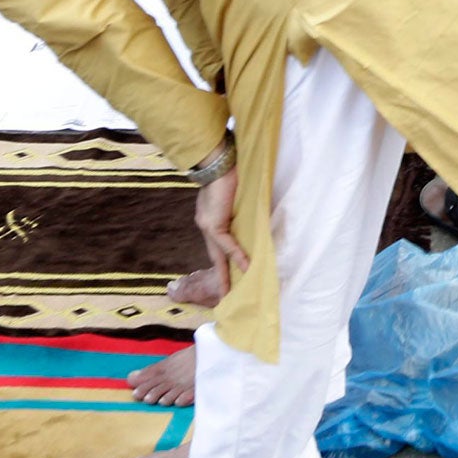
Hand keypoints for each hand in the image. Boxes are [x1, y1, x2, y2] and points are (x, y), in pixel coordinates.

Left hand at [194, 169, 249, 294]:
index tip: (228, 271)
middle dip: (220, 275)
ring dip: (224, 275)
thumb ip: (235, 208)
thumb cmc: (226, 171)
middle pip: (214, 255)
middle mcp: (205, 224)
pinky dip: (237, 255)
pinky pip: (227, 244)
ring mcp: (207, 225)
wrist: (216, 163)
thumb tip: (252, 214)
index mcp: (207, 218)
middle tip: (224, 294)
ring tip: (228, 292)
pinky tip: (246, 266)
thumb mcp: (232, 195)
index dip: (222, 257)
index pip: (215, 243)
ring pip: (218, 255)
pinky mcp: (214, 224)